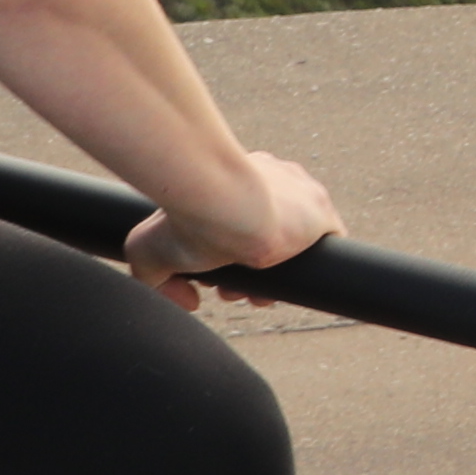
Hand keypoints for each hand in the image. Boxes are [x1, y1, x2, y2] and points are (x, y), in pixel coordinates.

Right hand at [119, 149, 338, 309]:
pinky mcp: (323, 213)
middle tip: (234, 292)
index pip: (241, 218)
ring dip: (275, 274)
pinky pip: (327, 245)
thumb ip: (157, 278)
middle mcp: (271, 177)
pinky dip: (313, 268)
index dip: (229, 255)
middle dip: (249, 269)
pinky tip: (295, 286)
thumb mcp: (148, 248)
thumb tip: (189, 300)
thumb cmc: (184, 216)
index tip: (218, 276)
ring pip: (295, 242)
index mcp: (235, 174)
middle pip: (269, 233)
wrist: (222, 201)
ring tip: (256, 295)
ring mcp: (300, 192)